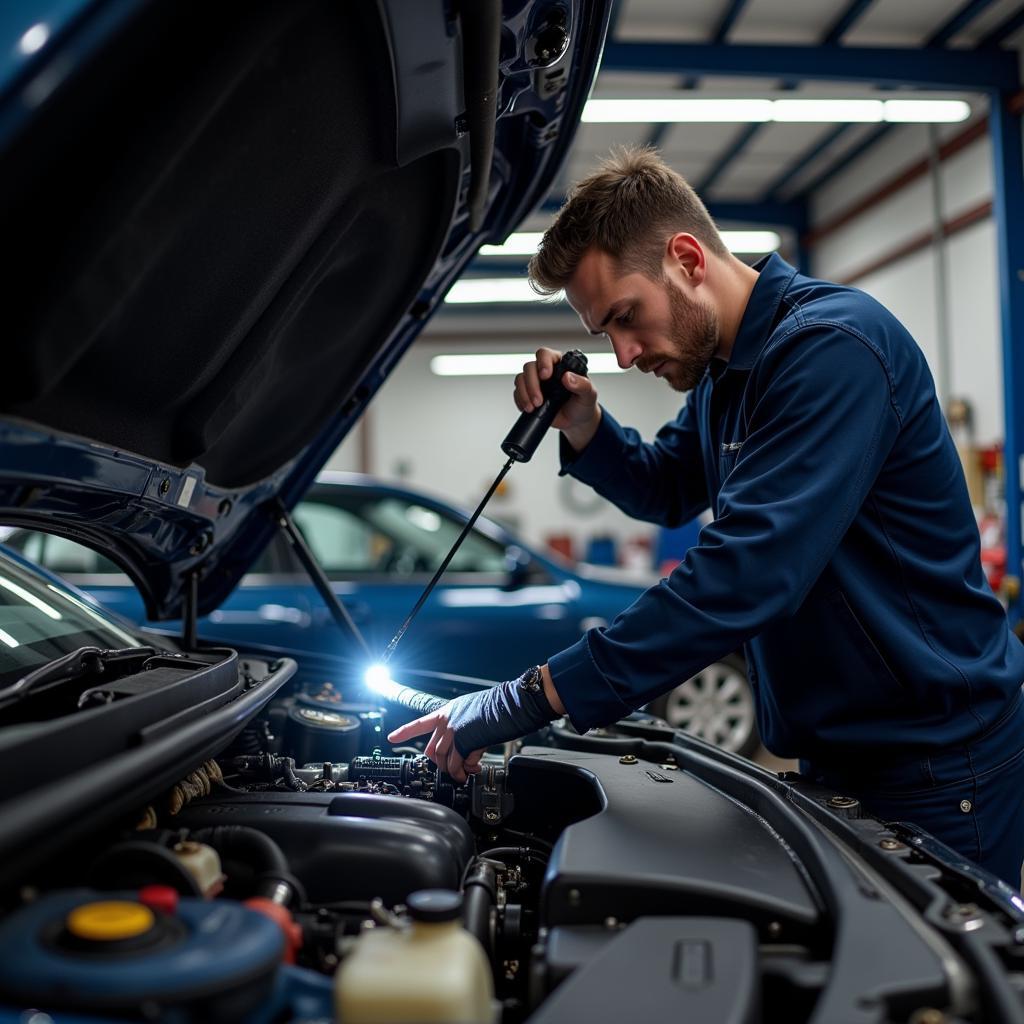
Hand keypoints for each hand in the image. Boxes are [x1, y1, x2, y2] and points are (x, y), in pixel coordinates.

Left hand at [386, 673, 557, 783]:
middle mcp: (448, 720)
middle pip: (432, 750)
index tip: (391, 737)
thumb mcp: (474, 714)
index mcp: (448, 711)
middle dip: (440, 765)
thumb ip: (463, 731)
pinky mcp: (464, 741)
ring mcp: (455, 730)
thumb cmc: (499, 708)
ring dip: (455, 770)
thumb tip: (463, 753)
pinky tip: (472, 768)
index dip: (404, 731)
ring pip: (444, 760)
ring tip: (466, 772)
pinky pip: (457, 764)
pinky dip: (464, 771)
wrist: (512, 705)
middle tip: (455, 769)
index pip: (420, 722)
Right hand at [514, 348, 600, 450]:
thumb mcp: (589, 394)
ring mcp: (536, 382)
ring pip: (520, 379)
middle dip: (532, 384)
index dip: (543, 362)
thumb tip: (568, 377)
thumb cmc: (583, 403)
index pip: (545, 354)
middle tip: (539, 400)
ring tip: (534, 407)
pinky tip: (529, 408)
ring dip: (524, 393)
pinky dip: (520, 401)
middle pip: (529, 367)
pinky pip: (517, 393)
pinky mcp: (528, 394)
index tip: (545, 376)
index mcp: (560, 364)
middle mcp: (545, 370)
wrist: (576, 421)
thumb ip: (583, 384)